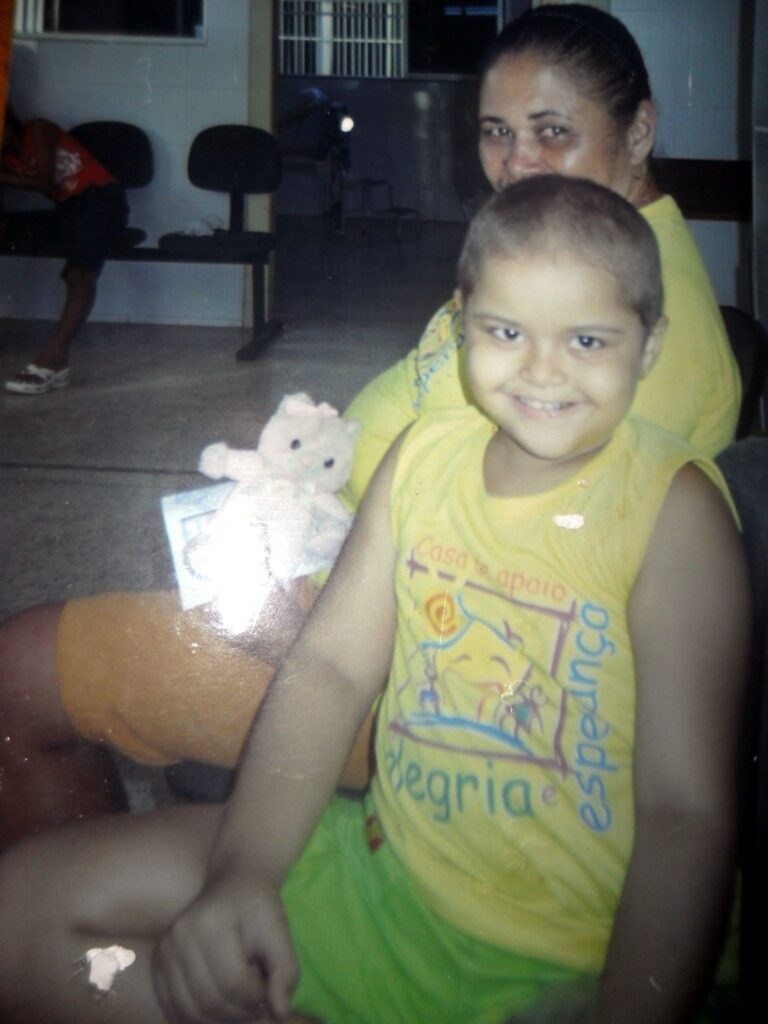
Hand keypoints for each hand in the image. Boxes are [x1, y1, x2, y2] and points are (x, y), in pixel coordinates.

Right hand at [153, 869, 298, 1022]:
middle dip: (239, 1011)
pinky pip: (173, 1007)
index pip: (233, 983)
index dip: (256, 997)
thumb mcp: (279, 931)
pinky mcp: (158, 963)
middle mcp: (180, 937)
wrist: (232, 883)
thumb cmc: (257, 907)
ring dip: (219, 1018)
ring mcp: (164, 951)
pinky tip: (218, 1005)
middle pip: (210, 1001)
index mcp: (210, 923)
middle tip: (256, 1000)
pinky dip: (197, 1017)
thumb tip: (281, 1013)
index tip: (268, 988)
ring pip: (190, 1011)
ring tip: (238, 1001)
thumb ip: (285, 970)